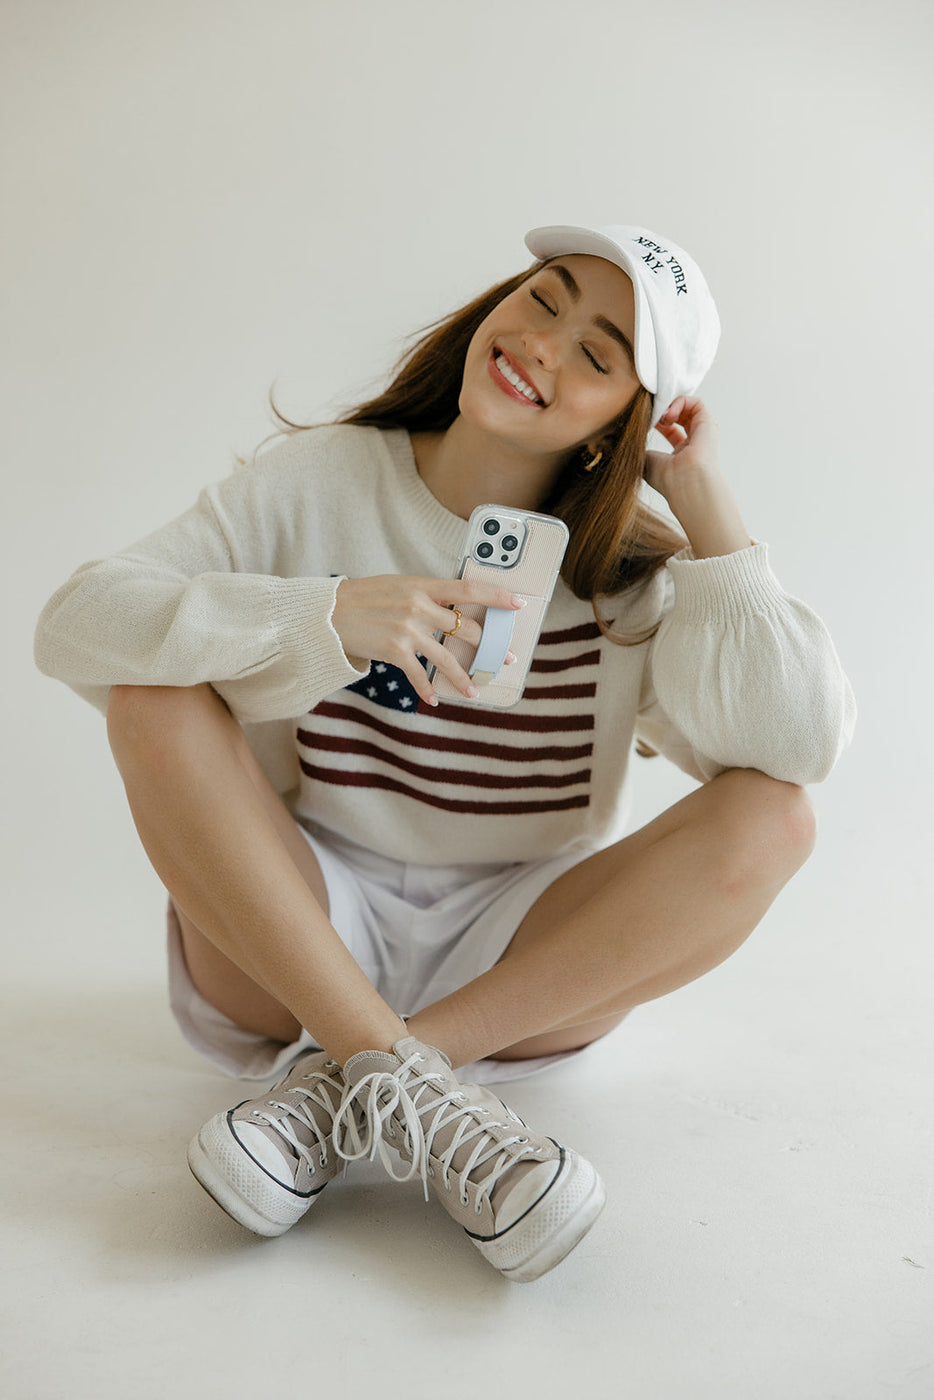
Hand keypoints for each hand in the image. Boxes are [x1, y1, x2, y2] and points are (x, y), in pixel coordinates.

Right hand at [331, 575, 523, 706]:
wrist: (328, 613)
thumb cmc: (363, 597)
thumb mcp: (397, 585)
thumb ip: (426, 594)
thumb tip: (453, 605)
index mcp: (421, 585)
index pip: (467, 589)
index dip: (496, 596)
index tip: (517, 602)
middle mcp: (418, 606)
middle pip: (466, 628)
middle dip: (489, 645)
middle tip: (503, 656)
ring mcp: (407, 630)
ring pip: (448, 658)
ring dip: (465, 677)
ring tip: (476, 689)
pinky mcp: (395, 651)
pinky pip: (420, 675)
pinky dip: (429, 690)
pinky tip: (437, 700)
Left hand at [643, 396, 718, 502]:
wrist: (685, 482)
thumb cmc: (666, 478)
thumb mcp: (646, 461)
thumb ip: (641, 448)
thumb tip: (633, 438)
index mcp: (681, 454)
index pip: (671, 430)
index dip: (656, 421)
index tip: (644, 421)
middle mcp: (695, 443)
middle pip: (681, 416)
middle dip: (664, 410)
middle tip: (652, 414)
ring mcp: (703, 433)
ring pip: (689, 407)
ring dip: (671, 405)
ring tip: (661, 416)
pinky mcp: (708, 423)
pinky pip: (696, 402)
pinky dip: (680, 402)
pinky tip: (668, 415)